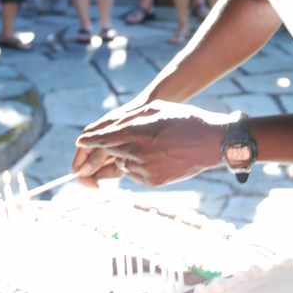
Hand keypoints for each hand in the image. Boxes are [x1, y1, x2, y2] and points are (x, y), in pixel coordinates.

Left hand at [73, 101, 227, 187]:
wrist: (213, 143)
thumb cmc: (185, 120)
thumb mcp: (156, 110)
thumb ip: (129, 119)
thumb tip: (109, 129)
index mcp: (139, 132)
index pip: (105, 138)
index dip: (91, 140)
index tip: (79, 141)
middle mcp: (139, 152)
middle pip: (112, 151)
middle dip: (112, 146)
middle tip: (128, 139)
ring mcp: (146, 169)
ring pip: (122, 164)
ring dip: (126, 156)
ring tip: (150, 145)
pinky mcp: (152, 182)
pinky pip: (134, 175)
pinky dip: (138, 167)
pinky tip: (157, 157)